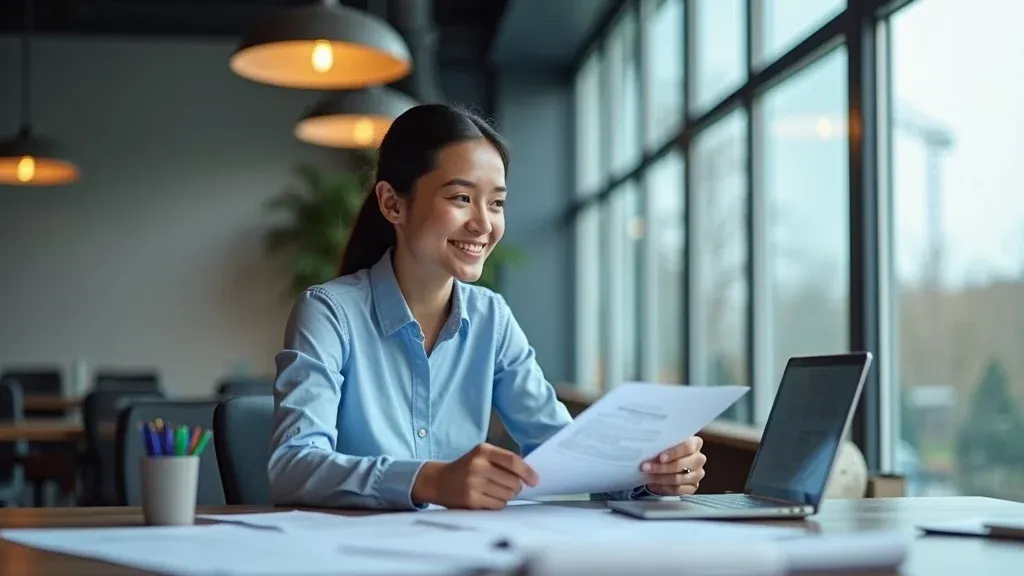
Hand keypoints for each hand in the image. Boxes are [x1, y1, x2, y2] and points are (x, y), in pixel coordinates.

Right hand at [412, 443, 538, 509]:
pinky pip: (498, 505)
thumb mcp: (481, 457)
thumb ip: (502, 462)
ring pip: (507, 494)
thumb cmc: (466, 468)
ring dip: (507, 496)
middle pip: (513, 481)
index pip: (512, 461)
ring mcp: (473, 483)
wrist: (438, 481)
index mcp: (483, 450)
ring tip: (495, 492)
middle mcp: (478, 465)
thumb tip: (529, 476)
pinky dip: (498, 503)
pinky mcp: (471, 499)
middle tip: (510, 487)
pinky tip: (488, 498)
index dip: (527, 472)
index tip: (535, 481)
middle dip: (516, 487)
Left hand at [640, 436, 705, 495]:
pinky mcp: (693, 487)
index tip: (661, 458)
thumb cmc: (668, 449)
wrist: (671, 461)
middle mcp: (699, 459)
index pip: (688, 447)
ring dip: (660, 478)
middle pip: (682, 464)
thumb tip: (648, 450)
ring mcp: (698, 474)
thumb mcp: (666, 443)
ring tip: (648, 476)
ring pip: (679, 479)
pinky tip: (654, 484)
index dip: (674, 453)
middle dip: (662, 467)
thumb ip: (662, 445)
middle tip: (646, 467)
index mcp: (696, 443)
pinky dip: (664, 488)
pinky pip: (678, 489)